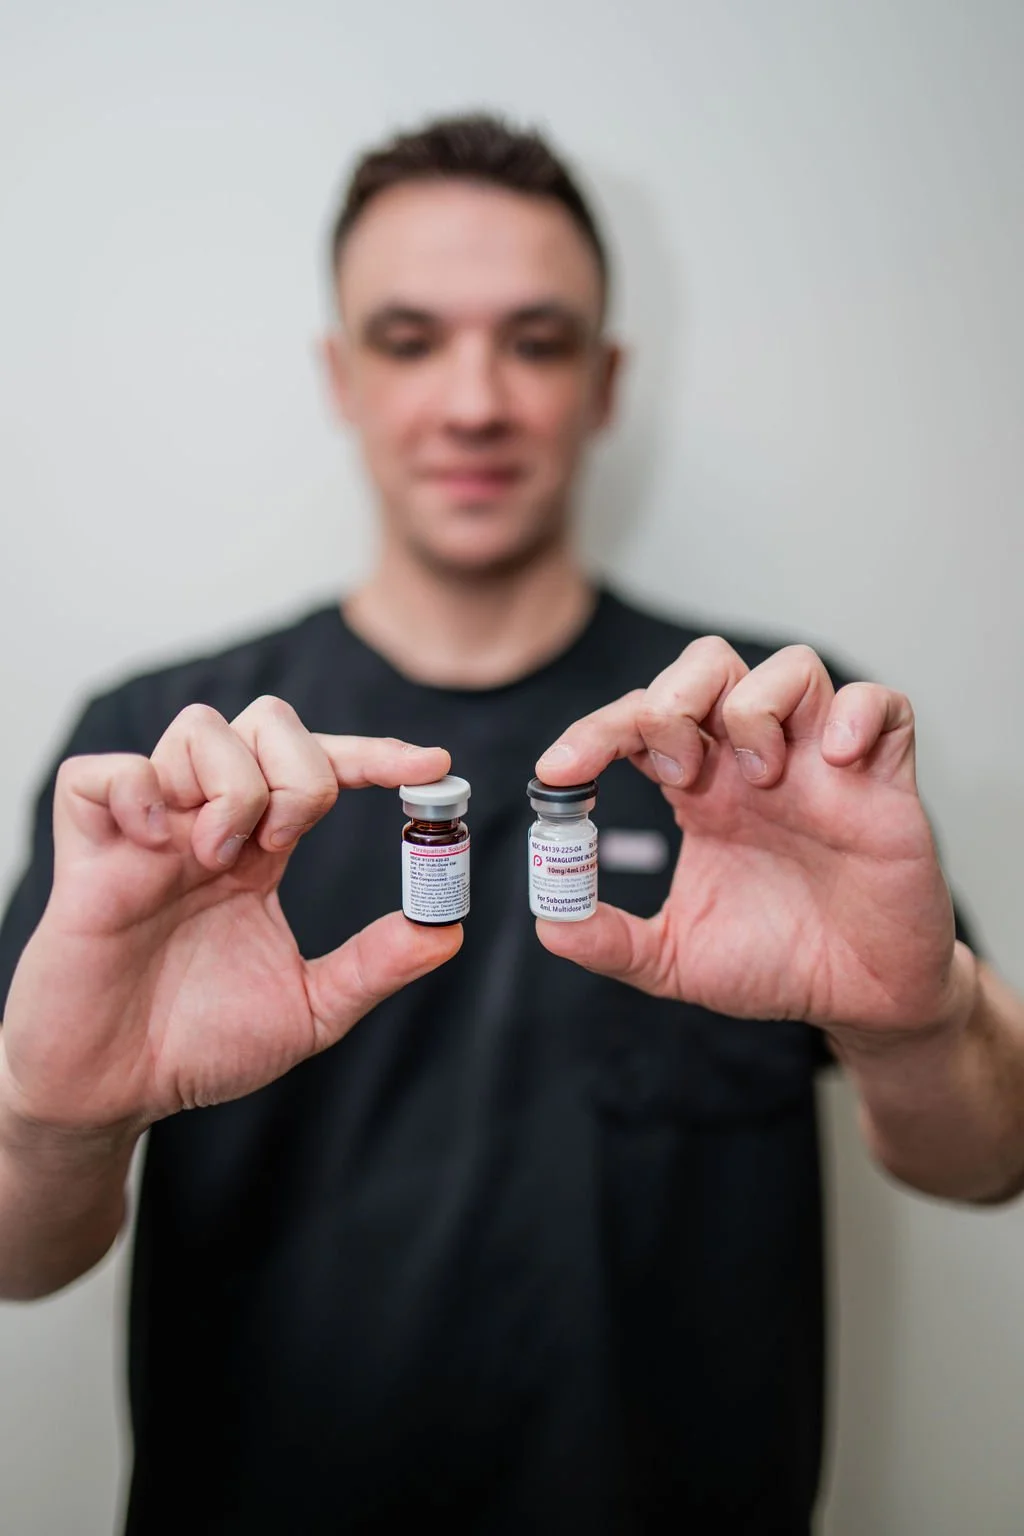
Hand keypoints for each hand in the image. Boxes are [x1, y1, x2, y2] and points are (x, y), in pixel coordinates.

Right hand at [0, 697, 460, 1133]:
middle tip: (285, 843)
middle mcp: (208, 825)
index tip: (434, 765)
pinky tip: (153, 846)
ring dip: (231, 786)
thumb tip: (446, 931)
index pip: (325, 768)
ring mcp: (148, 831)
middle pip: (267, 721)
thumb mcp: (309, 1009)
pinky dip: (136, 792)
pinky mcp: (87, 851)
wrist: (115, 1093)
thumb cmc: (198, 1048)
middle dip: (299, 768)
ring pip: (198, 728)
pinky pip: (100, 773)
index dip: (379, 756)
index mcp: (261, 853)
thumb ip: (374, 966)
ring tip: (214, 859)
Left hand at [534, 638, 965, 1040]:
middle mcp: (756, 760)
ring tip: (760, 777)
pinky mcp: (885, 778)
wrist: (861, 999)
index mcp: (702, 788)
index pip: (640, 719)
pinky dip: (855, 715)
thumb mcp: (675, 960)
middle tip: (675, 776)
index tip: (557, 772)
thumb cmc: (777, 964)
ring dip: (756, 707)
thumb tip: (550, 924)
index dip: (594, 731)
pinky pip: (882, 705)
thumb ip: (611, 941)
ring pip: (790, 667)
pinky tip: (834, 763)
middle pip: (706, 665)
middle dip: (671, 700)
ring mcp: (821, 762)